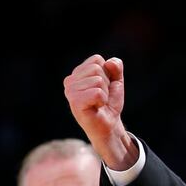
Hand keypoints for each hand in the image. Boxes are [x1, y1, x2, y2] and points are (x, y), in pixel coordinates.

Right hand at [63, 54, 137, 169]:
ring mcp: (70, 91)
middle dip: (106, 83)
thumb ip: (116, 68)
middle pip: (97, 69)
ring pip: (97, 80)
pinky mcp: (75, 101)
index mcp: (77, 73)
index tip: (104, 87)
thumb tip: (109, 62)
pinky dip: (102, 100)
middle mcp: (70, 80)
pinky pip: (97, 92)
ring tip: (98, 102)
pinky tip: (96, 107)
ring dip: (104, 93)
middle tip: (101, 97)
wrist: (109, 125)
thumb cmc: (109, 104)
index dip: (107, 74)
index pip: (97, 60)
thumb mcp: (116, 82)